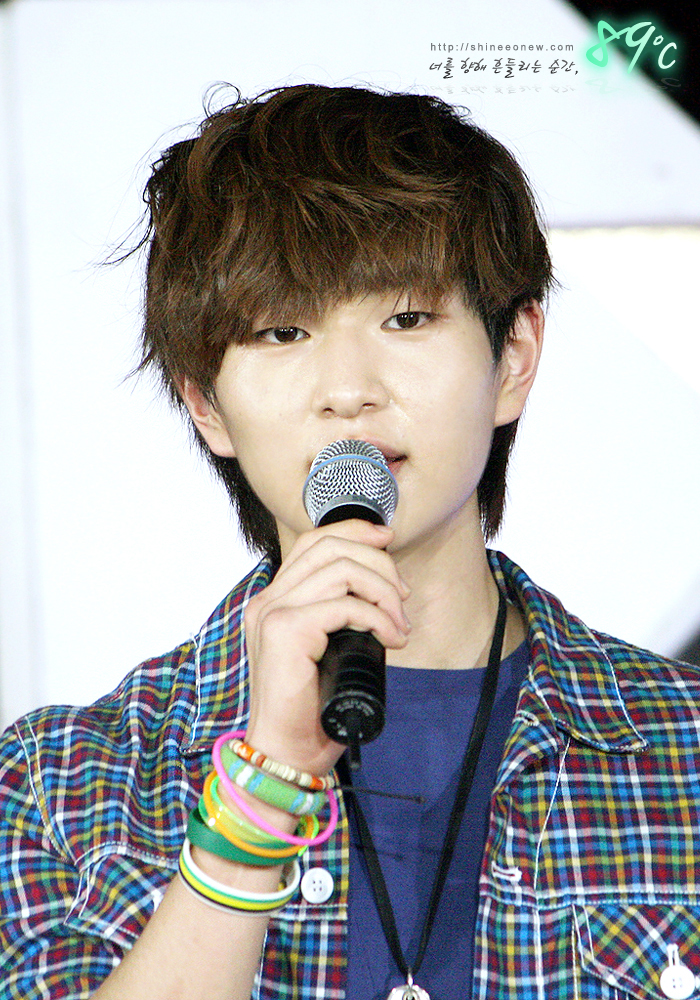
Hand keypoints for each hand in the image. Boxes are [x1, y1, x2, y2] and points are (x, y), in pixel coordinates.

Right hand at [242, 519, 410, 776]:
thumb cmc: (310, 710)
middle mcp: (267, 600)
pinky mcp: (286, 631)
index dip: (354, 531)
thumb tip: (383, 592)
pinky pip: (345, 606)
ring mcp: (273, 613)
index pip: (312, 542)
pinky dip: (378, 618)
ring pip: (341, 571)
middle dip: (377, 562)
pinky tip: (393, 639)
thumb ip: (337, 618)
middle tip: (402, 597)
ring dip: (383, 592)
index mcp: (273, 601)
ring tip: (399, 624)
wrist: (286, 754)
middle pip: (329, 547)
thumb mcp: (326, 650)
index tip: (387, 541)